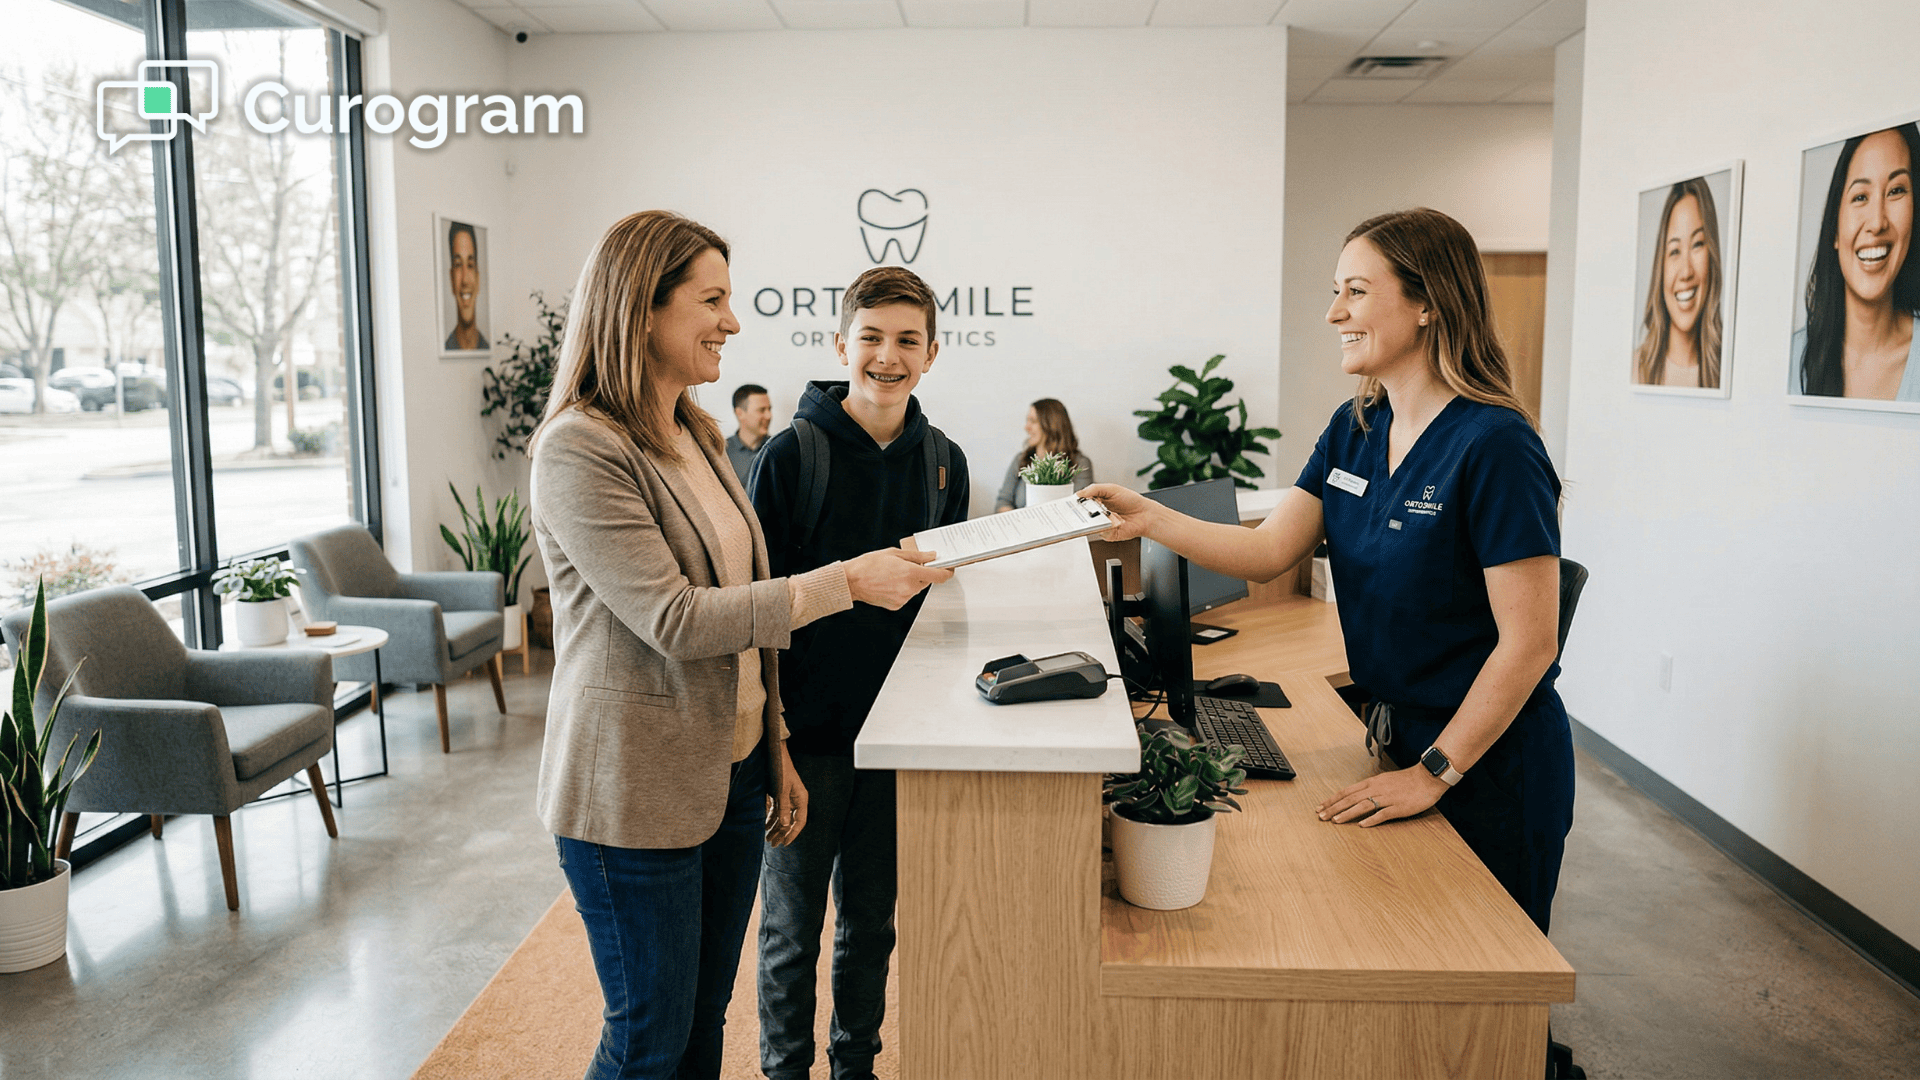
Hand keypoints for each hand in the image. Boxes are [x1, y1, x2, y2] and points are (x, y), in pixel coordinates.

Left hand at [765, 742, 808, 845]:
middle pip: (790, 821)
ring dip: (775, 828)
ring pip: (782, 817)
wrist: (775, 754)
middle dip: (782, 833)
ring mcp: (787, 798)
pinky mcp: (779, 795)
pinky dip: (771, 819)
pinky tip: (765, 826)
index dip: (793, 833)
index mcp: (801, 798)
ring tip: (768, 838)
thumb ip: (783, 807)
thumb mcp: (782, 789)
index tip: (785, 843)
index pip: (800, 821)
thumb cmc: (781, 769)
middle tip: (773, 844)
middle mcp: (796, 800)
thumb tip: (785, 825)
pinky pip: (776, 811)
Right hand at [845, 548, 952, 609]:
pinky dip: (902, 589)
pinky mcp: (897, 605)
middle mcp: (909, 588)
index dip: (947, 572)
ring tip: (893, 574)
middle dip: (922, 573)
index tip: (949, 569)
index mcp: (911, 573)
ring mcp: (903, 598)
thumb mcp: (894, 554)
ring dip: (911, 582)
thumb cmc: (869, 565)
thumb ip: (917, 556)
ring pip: (916, 589)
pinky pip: (906, 596)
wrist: (852, 582)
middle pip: (927, 581)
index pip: (939, 576)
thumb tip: (932, 556)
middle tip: (910, 566)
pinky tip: (889, 583)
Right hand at [1077, 483, 1158, 541]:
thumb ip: (1094, 489)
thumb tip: (1079, 493)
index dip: (1072, 504)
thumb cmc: (1131, 501)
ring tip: (1098, 512)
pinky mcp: (1106, 534)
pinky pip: (1099, 531)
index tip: (1065, 504)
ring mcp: (1101, 525)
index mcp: (1096, 502)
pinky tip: (1111, 520)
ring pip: (1089, 524)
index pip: (1080, 503)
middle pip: (1081, 515)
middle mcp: (1097, 514)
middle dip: (1076, 513)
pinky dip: (1102, 525)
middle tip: (1072, 510)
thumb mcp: (1111, 489)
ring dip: (1091, 518)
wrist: (1145, 514)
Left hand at [1316, 765, 1447, 826]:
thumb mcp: (1385, 780)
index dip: (1333, 799)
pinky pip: (1383, 814)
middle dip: (1334, 807)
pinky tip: (1362, 825)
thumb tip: (1358, 797)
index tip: (1321, 806)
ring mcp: (1387, 798)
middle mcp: (1377, 789)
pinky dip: (1372, 819)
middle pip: (1351, 798)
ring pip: (1363, 805)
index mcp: (1372, 782)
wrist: (1428, 777)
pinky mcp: (1399, 807)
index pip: (1347, 791)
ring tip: (1335, 820)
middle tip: (1320, 816)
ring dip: (1348, 813)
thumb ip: (1371, 788)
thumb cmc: (1407, 780)